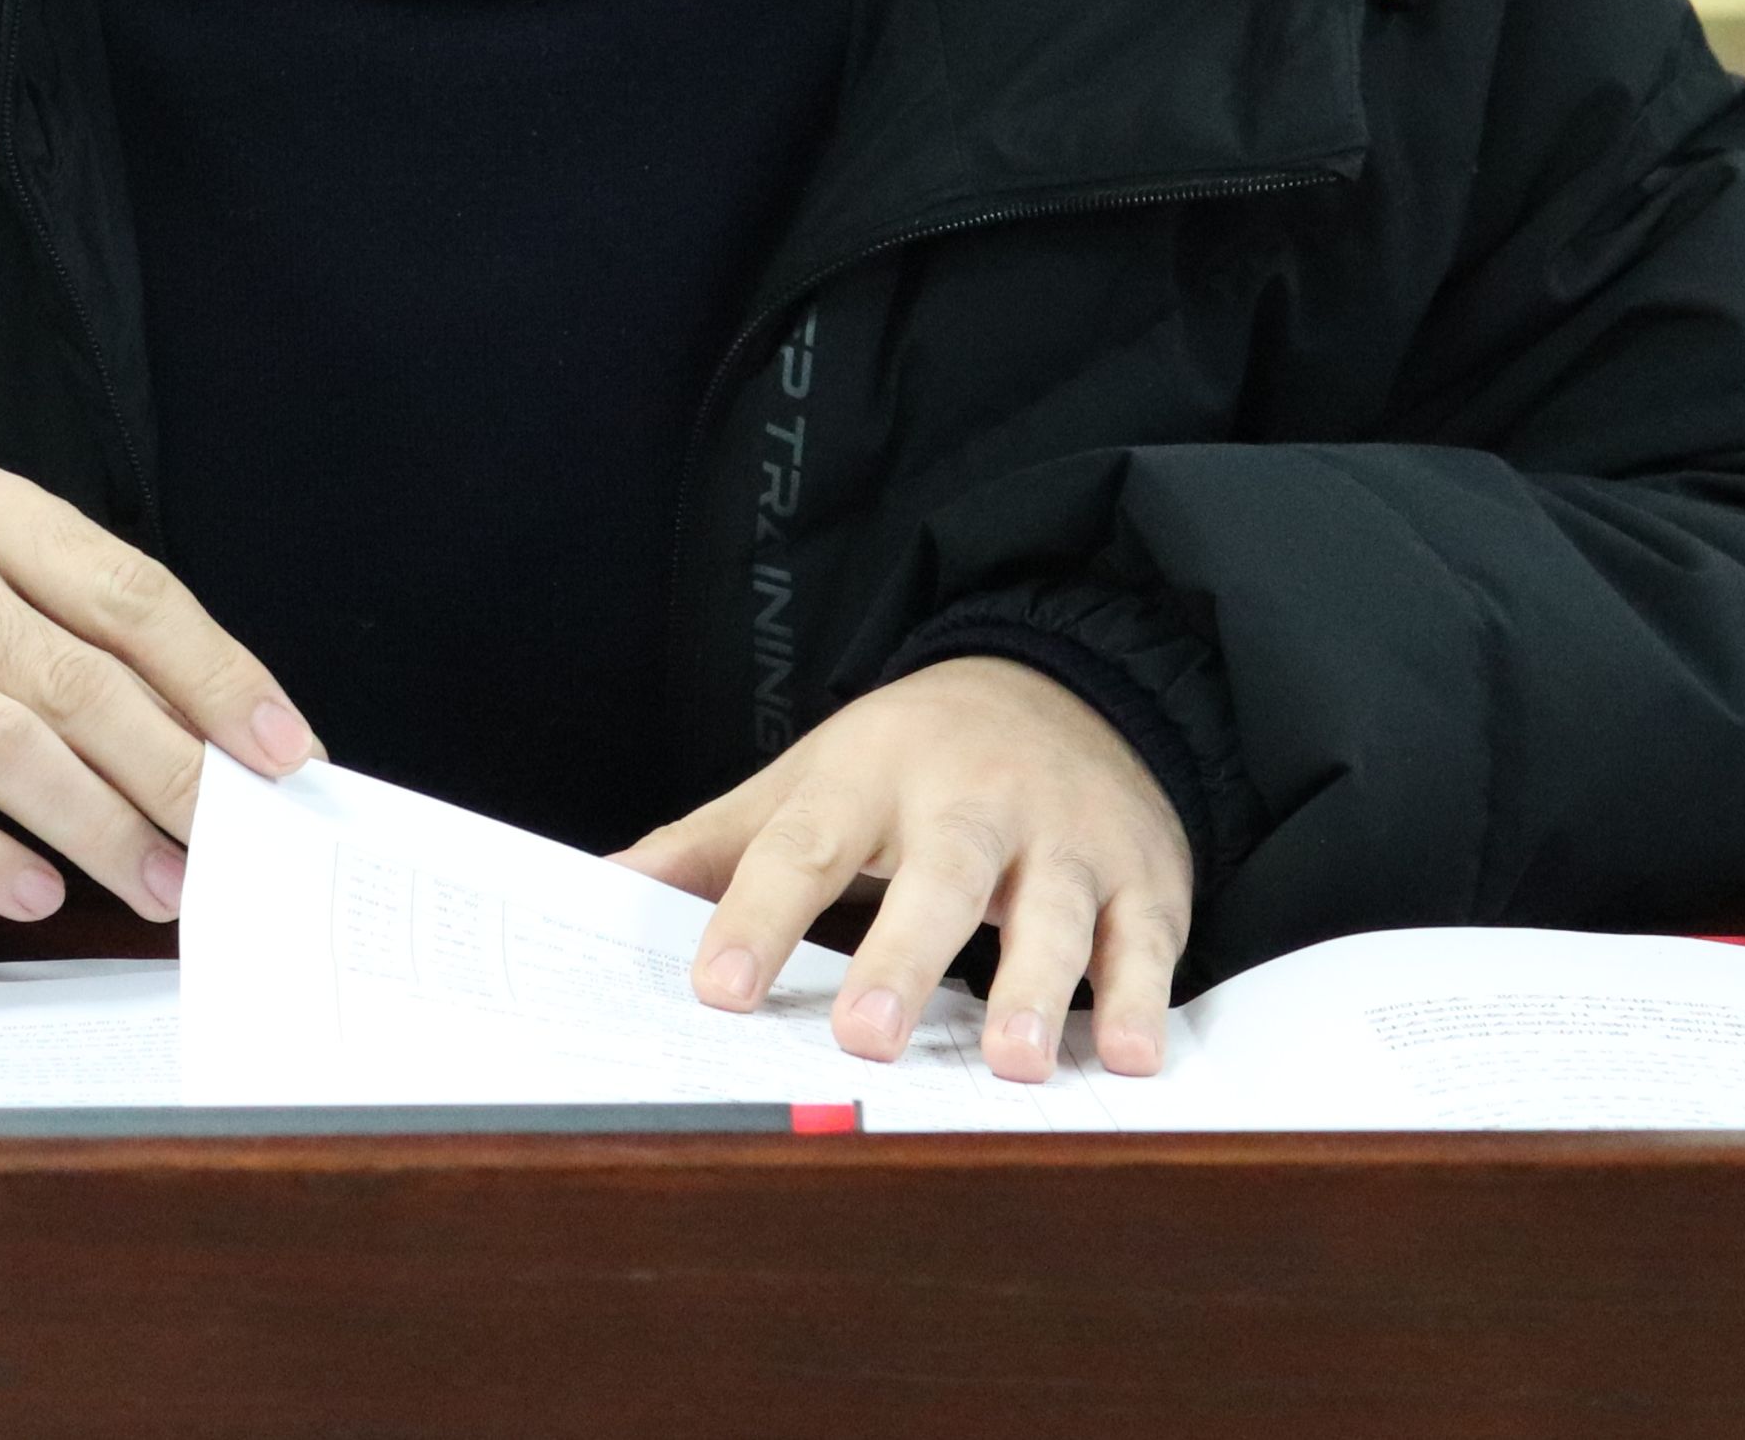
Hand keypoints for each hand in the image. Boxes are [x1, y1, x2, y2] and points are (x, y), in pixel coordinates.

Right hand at [0, 451, 320, 925]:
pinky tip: (39, 895)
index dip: (215, 676)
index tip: (283, 752)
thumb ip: (98, 663)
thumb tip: (234, 757)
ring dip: (96, 826)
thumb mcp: (0, 621)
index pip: (126, 591)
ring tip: (159, 884)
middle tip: (228, 842)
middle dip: (168, 769)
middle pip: (71, 673)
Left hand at [618, 657, 1189, 1082]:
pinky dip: (1142, 996)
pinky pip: (1144, 936)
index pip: (804, 846)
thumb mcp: (809, 780)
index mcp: (869, 776)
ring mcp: (1064, 834)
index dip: (759, 915)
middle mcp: (971, 797)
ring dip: (1035, 986)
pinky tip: (1131, 1059)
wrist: (1068, 679)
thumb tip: (600, 889)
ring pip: (1051, 908)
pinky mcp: (1140, 872)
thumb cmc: (912, 757)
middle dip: (904, 956)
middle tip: (868, 1039)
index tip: (719, 989)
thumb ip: (713, 846)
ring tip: (1012, 1064)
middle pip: (939, 873)